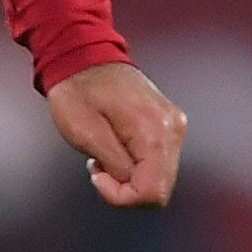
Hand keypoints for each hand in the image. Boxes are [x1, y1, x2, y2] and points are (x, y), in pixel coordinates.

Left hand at [47, 57, 185, 208]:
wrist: (83, 54)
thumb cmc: (77, 90)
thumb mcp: (84, 132)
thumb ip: (114, 165)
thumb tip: (132, 185)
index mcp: (154, 130)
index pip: (153, 192)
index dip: (121, 196)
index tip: (96, 174)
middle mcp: (173, 129)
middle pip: (160, 189)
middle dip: (125, 188)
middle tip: (98, 166)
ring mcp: (174, 126)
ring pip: (160, 179)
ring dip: (130, 177)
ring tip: (104, 153)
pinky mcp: (169, 125)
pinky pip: (158, 163)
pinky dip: (136, 165)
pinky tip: (116, 147)